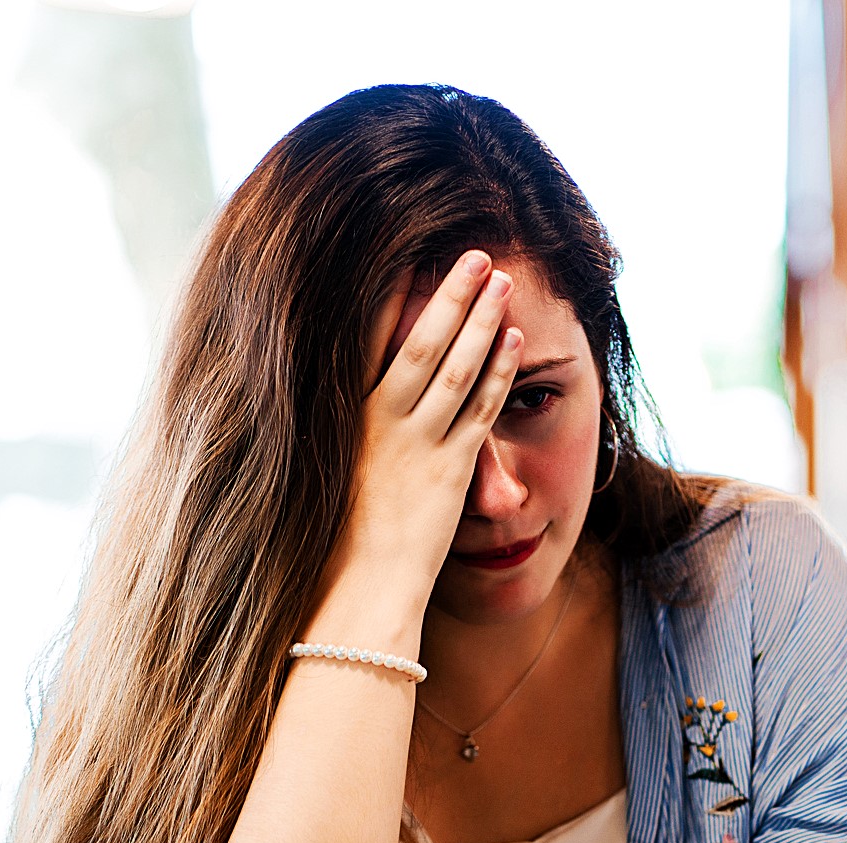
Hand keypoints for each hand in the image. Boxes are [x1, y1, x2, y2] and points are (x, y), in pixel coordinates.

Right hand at [332, 251, 523, 596]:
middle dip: (450, 294)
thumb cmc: (341, 534)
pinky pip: (480, 409)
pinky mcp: (450, 470)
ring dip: (481, 320)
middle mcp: (379, 420)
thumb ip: (348, 431)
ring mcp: (416, 443)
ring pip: (454, 367)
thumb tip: (355, 406)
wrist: (357, 586)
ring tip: (502, 279)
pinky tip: (515, 338)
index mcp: (344, 415)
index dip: (392, 295)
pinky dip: (499, 370)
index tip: (408, 255)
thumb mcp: (332, 469)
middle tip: (475, 252)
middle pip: (420, 341)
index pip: (369, 339)